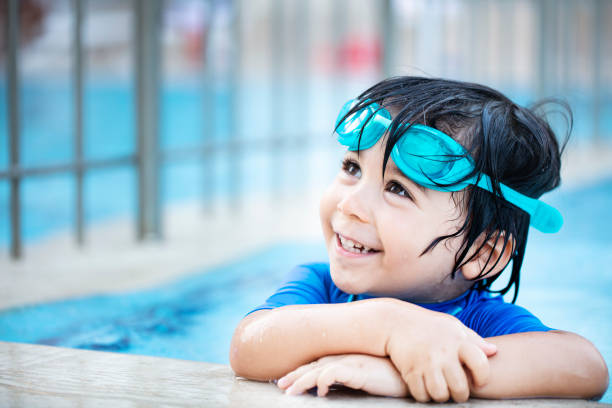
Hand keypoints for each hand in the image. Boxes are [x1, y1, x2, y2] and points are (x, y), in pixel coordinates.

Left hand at [277, 354, 408, 397]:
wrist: (411, 367)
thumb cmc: (389, 373)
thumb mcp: (363, 376)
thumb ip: (346, 378)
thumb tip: (327, 389)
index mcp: (344, 357)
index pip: (316, 363)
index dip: (300, 372)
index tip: (286, 381)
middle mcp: (344, 357)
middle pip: (313, 365)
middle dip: (295, 375)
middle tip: (280, 386)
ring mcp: (352, 362)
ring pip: (320, 369)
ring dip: (303, 380)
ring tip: (290, 392)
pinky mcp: (360, 370)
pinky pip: (337, 373)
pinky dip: (325, 380)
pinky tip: (320, 391)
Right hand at [384, 300, 496, 402]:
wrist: (395, 322)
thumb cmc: (428, 325)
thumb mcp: (452, 326)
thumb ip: (473, 340)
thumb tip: (493, 351)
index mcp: (457, 341)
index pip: (480, 363)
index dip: (483, 377)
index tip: (478, 381)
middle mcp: (443, 353)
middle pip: (460, 388)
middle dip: (460, 394)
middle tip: (456, 390)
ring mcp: (425, 363)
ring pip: (440, 395)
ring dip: (441, 396)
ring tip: (440, 388)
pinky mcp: (410, 371)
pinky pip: (421, 395)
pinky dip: (424, 395)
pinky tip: (425, 386)